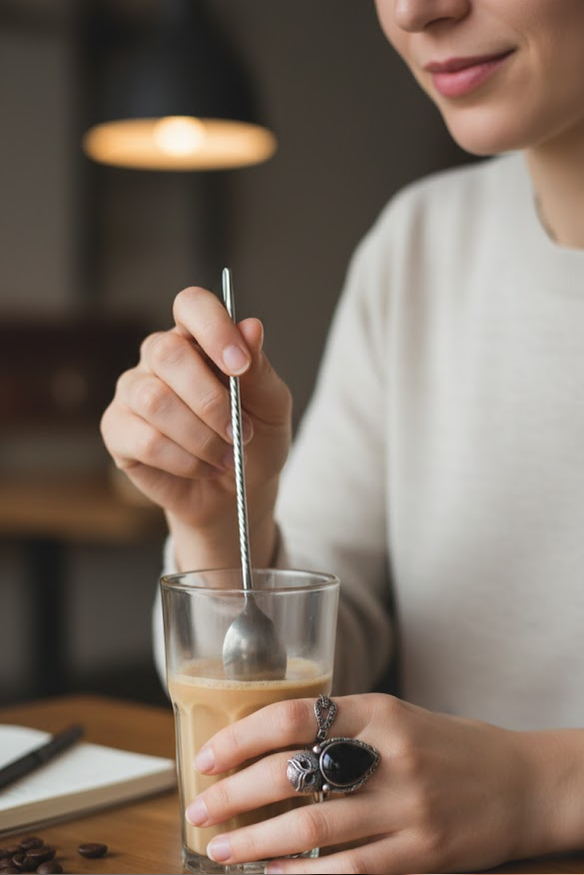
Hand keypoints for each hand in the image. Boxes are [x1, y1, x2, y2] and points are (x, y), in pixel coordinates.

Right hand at [100, 286, 291, 568]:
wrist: (236, 495)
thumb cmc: (253, 441)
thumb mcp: (272, 406)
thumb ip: (260, 369)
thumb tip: (251, 327)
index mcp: (198, 340)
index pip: (191, 305)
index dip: (213, 328)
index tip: (240, 365)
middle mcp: (159, 358)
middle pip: (167, 352)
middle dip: (211, 400)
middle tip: (240, 432)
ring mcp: (133, 392)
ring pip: (155, 400)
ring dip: (200, 436)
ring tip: (225, 456)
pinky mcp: (117, 430)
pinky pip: (145, 440)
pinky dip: (183, 460)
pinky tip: (202, 467)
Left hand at [185, 693, 536, 873]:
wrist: (523, 782)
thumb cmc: (450, 745)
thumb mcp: (397, 716)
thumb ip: (343, 726)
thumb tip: (268, 747)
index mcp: (379, 709)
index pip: (293, 716)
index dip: (241, 737)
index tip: (208, 758)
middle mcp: (390, 753)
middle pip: (293, 773)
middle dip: (234, 793)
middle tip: (198, 807)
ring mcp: (408, 805)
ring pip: (313, 827)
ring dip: (257, 841)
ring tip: (221, 848)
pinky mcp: (423, 853)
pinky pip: (350, 870)